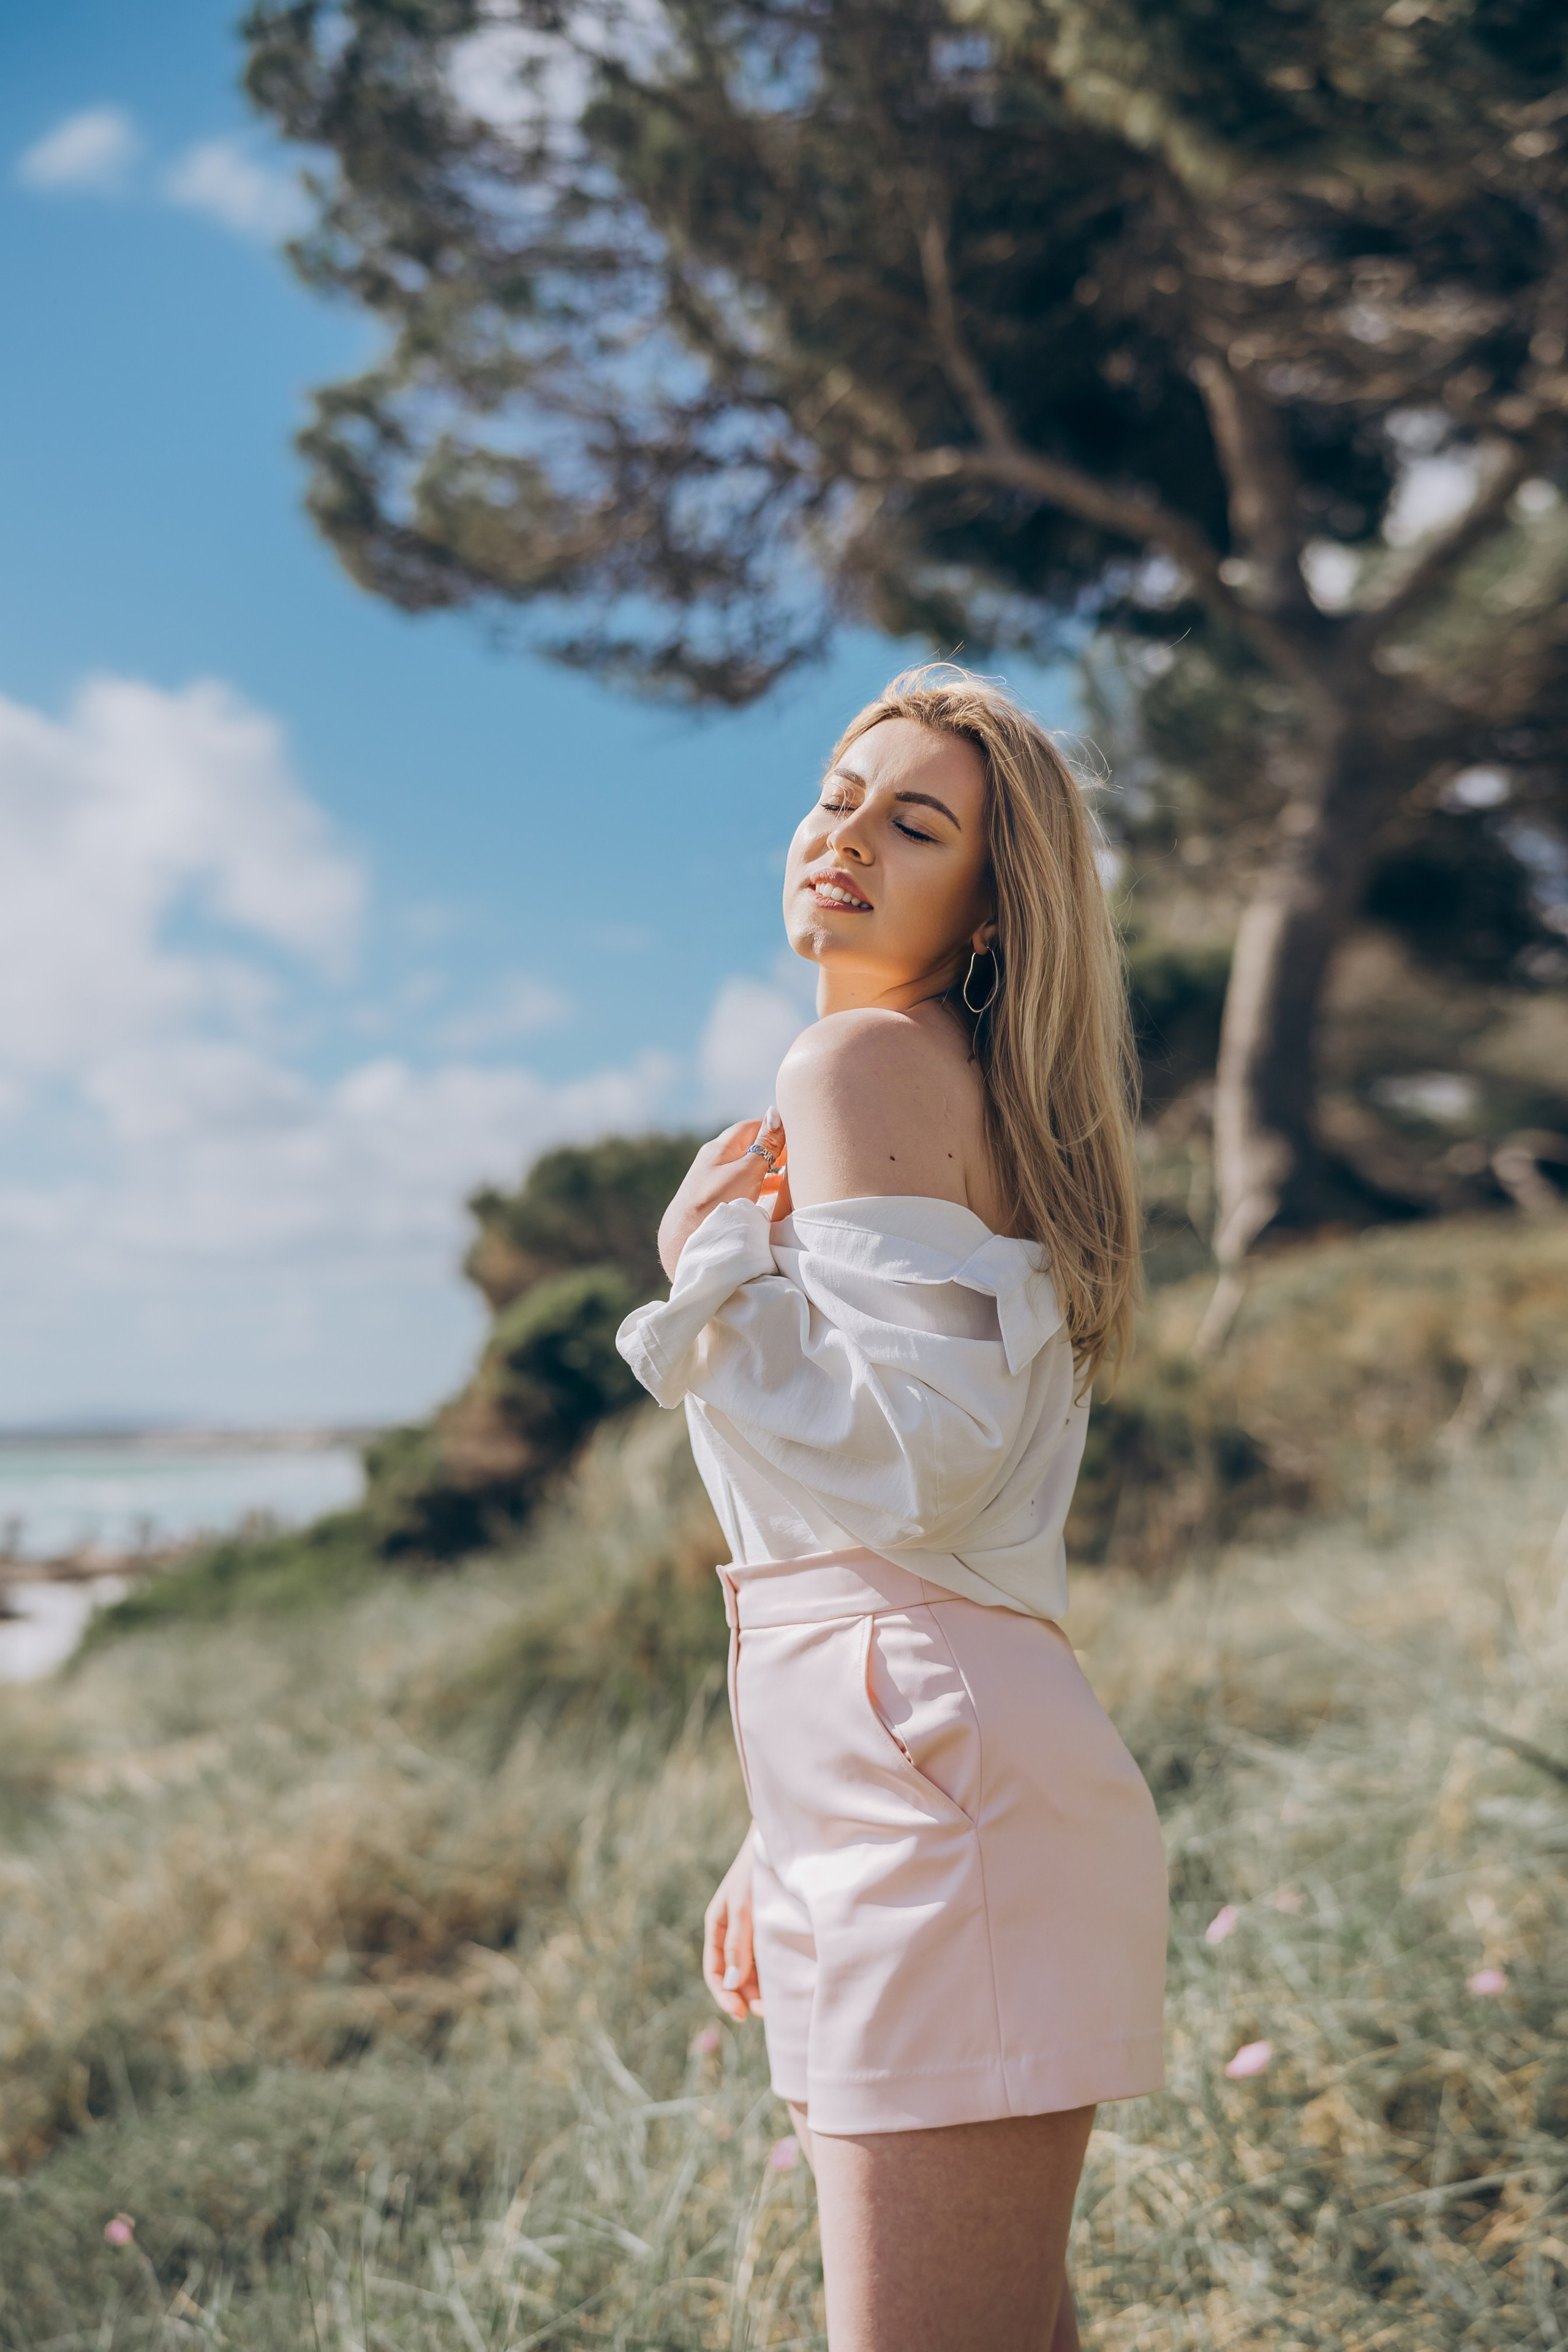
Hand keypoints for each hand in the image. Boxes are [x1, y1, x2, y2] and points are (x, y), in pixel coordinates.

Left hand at [658, 1109, 785, 1279]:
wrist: (685, 1245)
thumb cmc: (717, 1204)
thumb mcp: (746, 1172)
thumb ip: (764, 1145)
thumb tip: (775, 1112)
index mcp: (718, 1148)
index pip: (751, 1127)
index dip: (775, 1128)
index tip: (798, 1135)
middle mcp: (713, 1162)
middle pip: (749, 1148)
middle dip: (774, 1151)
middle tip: (799, 1158)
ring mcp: (713, 1184)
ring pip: (747, 1170)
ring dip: (768, 1172)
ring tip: (791, 1179)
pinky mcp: (715, 1204)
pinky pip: (742, 1189)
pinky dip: (759, 1189)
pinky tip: (772, 1199)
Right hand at [703, 1824, 763, 2020]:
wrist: (781, 1842)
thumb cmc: (756, 1871)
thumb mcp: (743, 1908)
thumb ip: (737, 1945)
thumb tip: (731, 1984)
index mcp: (717, 1926)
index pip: (714, 1971)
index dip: (724, 1996)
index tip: (741, 2014)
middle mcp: (732, 1931)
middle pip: (734, 1975)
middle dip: (747, 1996)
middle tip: (766, 2013)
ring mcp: (752, 1929)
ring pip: (752, 1969)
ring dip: (761, 1988)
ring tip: (779, 2003)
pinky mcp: (770, 1927)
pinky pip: (768, 1957)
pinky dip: (774, 1972)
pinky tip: (787, 1982)